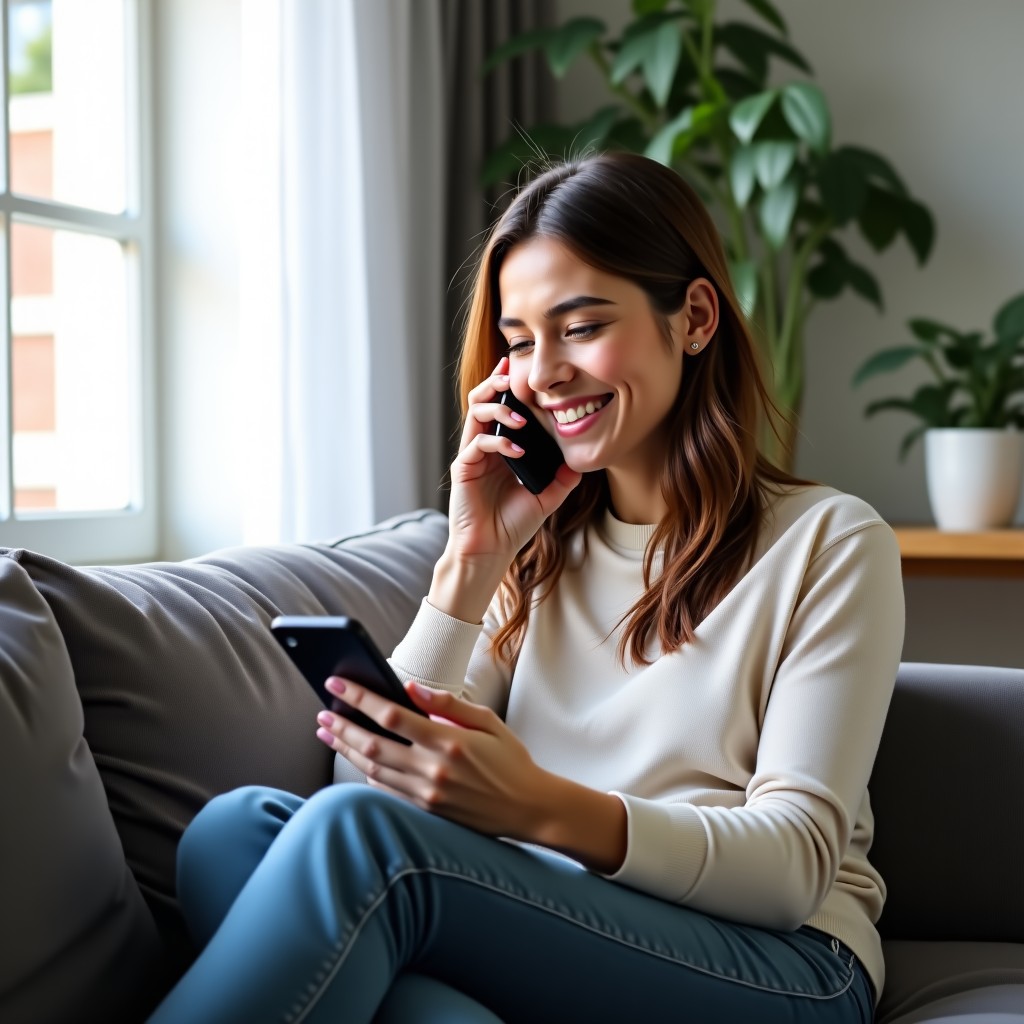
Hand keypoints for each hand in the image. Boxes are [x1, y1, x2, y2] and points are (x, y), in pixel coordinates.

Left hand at [314, 675, 551, 840]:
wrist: (530, 809)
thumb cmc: (511, 761)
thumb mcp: (489, 722)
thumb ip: (448, 705)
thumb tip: (411, 687)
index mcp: (448, 742)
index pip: (391, 715)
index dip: (359, 698)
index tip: (337, 683)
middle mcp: (432, 771)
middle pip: (372, 745)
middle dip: (342, 726)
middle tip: (322, 713)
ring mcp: (427, 796)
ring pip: (373, 770)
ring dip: (347, 750)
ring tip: (329, 734)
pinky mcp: (427, 813)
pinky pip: (386, 792)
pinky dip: (367, 775)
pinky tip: (358, 760)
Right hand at [447, 356, 580, 563]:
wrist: (490, 552)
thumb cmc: (513, 525)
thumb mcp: (547, 497)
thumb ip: (563, 477)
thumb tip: (581, 458)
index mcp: (500, 448)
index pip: (501, 407)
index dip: (509, 386)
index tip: (521, 367)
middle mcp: (483, 447)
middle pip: (482, 401)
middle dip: (496, 383)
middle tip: (512, 373)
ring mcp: (471, 456)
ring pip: (475, 415)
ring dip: (498, 409)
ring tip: (519, 416)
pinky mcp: (463, 470)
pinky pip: (477, 445)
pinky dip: (498, 442)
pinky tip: (517, 450)